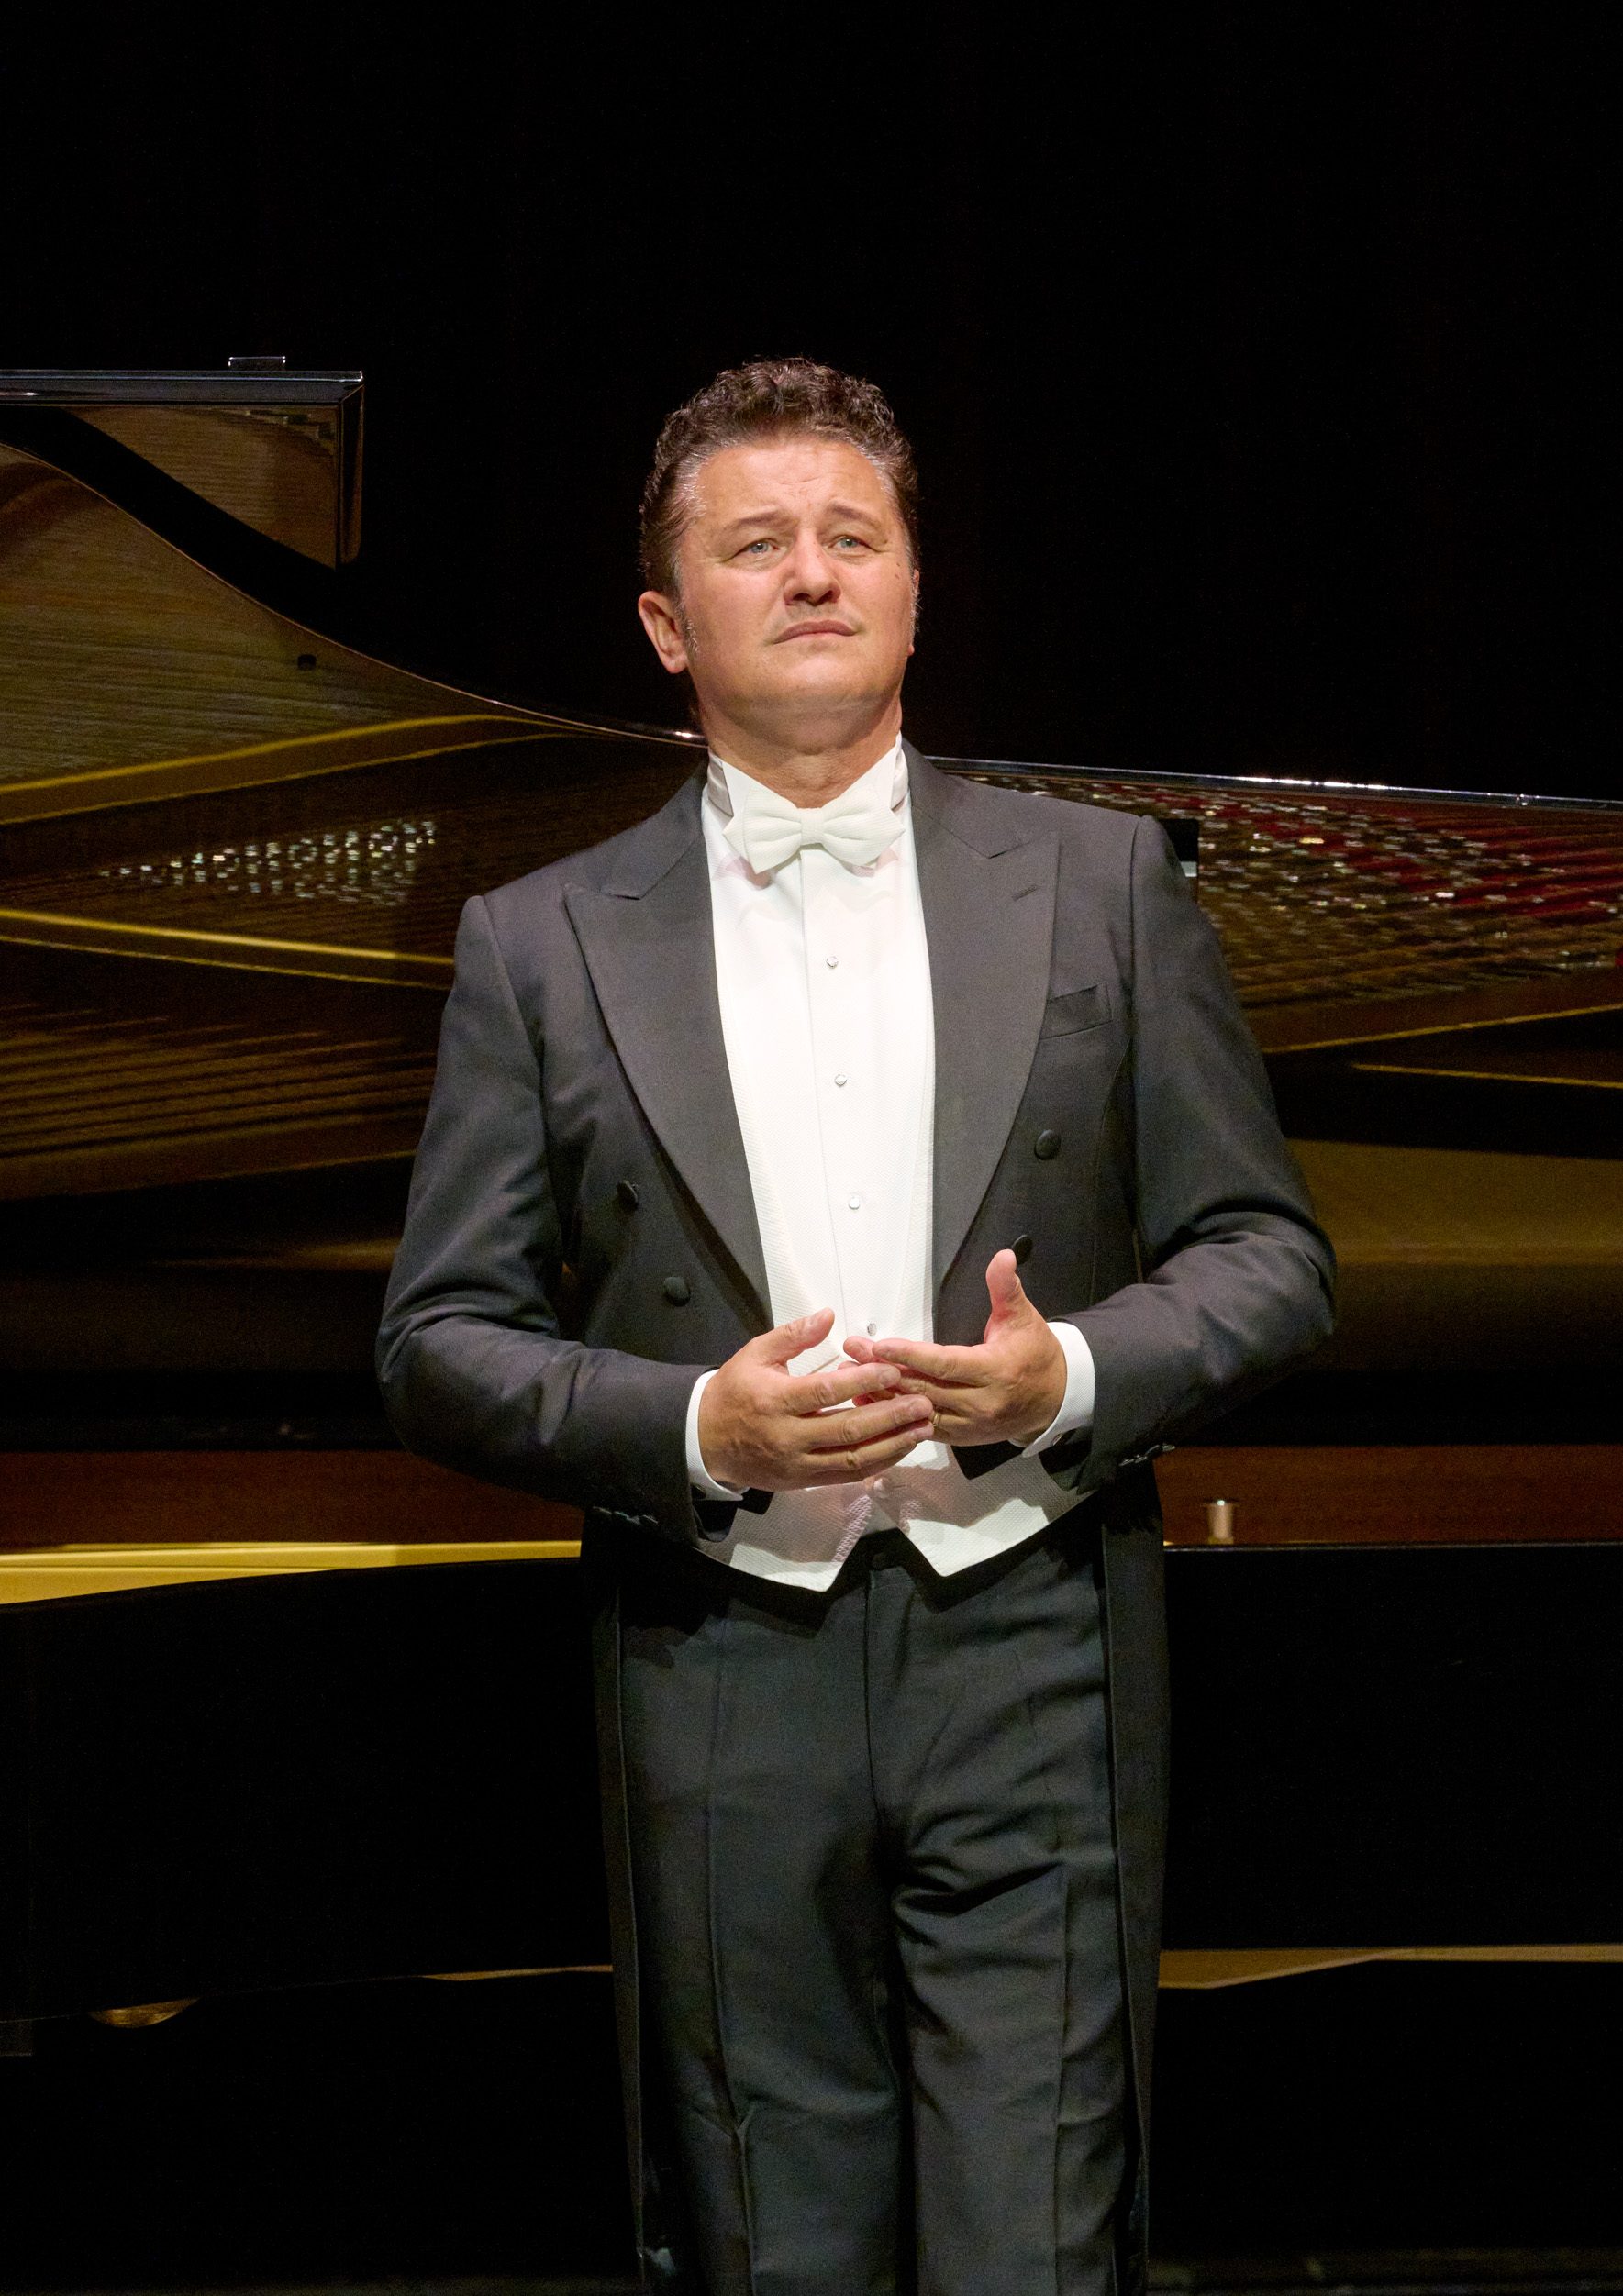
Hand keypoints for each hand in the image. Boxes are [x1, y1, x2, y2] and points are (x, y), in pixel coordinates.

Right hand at [698, 1308, 935, 1492]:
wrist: (706, 1440)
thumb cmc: (734, 1391)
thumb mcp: (755, 1354)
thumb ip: (793, 1336)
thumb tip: (828, 1316)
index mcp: (776, 1400)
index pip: (827, 1392)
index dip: (863, 1382)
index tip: (894, 1370)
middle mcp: (789, 1437)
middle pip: (847, 1429)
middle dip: (890, 1417)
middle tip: (923, 1403)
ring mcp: (797, 1464)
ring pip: (852, 1459)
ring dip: (892, 1445)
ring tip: (923, 1429)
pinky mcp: (802, 1481)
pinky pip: (845, 1477)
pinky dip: (876, 1465)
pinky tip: (899, 1450)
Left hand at [844, 1249, 1066, 1448]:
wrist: (1053, 1399)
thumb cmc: (1035, 1355)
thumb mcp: (1023, 1317)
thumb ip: (1006, 1288)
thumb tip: (1003, 1256)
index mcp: (994, 1372)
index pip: (944, 1364)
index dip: (909, 1355)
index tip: (879, 1344)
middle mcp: (979, 1403)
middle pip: (923, 1387)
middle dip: (883, 1369)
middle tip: (852, 1351)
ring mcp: (968, 1425)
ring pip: (916, 1411)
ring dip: (880, 1394)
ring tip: (848, 1374)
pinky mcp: (959, 1437)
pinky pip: (920, 1427)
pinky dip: (892, 1415)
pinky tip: (866, 1401)